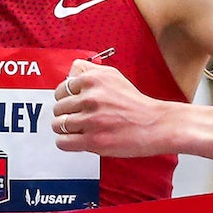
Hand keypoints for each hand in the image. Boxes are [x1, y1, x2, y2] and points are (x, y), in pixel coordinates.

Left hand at [53, 60, 176, 156]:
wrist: (154, 124)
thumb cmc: (135, 103)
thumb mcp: (113, 76)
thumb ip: (89, 70)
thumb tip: (70, 72)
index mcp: (93, 80)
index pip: (61, 89)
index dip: (66, 98)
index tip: (73, 104)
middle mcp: (91, 98)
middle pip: (58, 108)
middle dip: (65, 114)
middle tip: (77, 117)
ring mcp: (91, 120)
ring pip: (58, 125)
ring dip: (65, 129)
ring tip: (78, 129)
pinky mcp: (93, 140)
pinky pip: (63, 142)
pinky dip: (66, 142)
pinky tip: (76, 140)